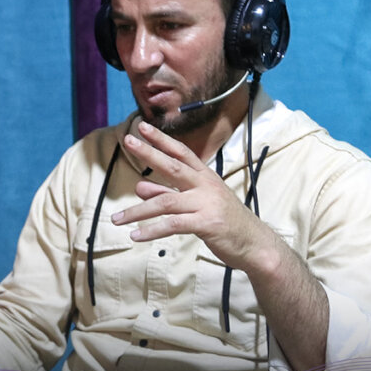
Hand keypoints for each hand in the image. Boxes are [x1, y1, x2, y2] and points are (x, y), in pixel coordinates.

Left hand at [110, 121, 272, 272]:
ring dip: (138, 211)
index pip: (181, 152)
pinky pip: (173, 225)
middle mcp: (206, 186)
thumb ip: (167, 193)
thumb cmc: (225, 222)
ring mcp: (207, 204)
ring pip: (166, 202)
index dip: (161, 139)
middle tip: (128, 141)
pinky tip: (135, 236)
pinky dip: (152, 230)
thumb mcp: (196, 204)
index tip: (142, 126)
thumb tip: (140, 186)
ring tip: (115, 219)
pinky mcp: (207, 224)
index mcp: (205, 177)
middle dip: (149, 152)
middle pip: (173, 166)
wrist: (254, 244)